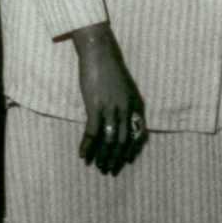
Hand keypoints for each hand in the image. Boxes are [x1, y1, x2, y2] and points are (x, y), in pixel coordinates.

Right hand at [71, 22, 145, 175]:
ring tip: (96, 166)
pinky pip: (93, 133)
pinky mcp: (95, 107)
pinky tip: (83, 155)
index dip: (131, 150)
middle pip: (123, 141)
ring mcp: (111, 108)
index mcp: (136, 104)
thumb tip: (122, 122)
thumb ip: (126, 105)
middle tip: (109, 170)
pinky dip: (88, 146)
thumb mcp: (125, 88)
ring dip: (102, 156)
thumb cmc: (111, 69)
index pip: (138, 134)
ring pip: (108, 140)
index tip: (125, 161)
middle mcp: (126, 109)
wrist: (99, 52)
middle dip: (116, 158)